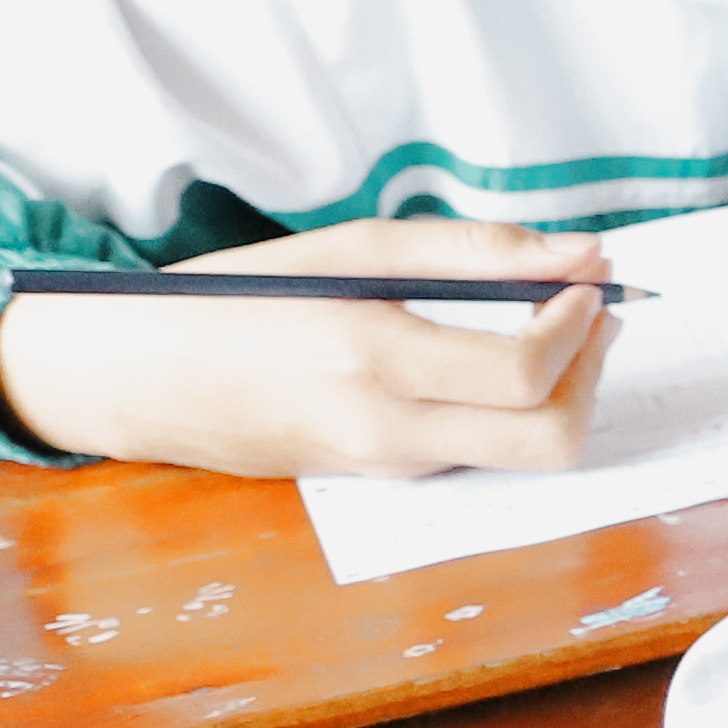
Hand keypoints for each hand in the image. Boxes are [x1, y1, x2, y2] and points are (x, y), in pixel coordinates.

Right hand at [0, 217, 618, 479]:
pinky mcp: (380, 479)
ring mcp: (385, 466)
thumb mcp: (350, 249)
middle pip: (549, 441)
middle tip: (591, 314)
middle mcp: (385, 430)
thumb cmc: (235, 299)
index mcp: (373, 360)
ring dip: (559, 392)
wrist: (135, 377)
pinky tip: (490, 357)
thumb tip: (580, 254)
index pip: (526, 373)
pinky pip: (475, 452)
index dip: (579, 326)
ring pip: (519, 453)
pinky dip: (509, 409)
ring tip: (544, 323)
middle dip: (591, 377)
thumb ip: (473, 252)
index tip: (587, 279)